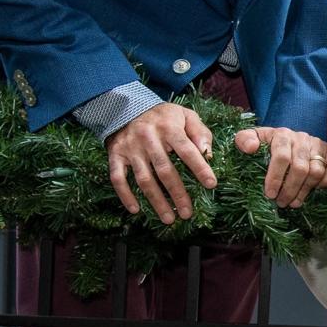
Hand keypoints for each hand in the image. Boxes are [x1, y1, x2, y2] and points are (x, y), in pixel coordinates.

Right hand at [106, 102, 216, 223]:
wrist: (126, 106)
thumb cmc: (163, 117)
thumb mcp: (185, 115)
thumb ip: (200, 132)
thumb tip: (209, 154)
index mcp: (168, 128)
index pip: (187, 150)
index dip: (200, 168)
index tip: (211, 184)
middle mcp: (148, 138)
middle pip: (165, 170)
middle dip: (178, 194)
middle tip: (187, 213)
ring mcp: (130, 148)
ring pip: (144, 179)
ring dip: (156, 201)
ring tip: (169, 219)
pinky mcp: (115, 155)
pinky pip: (118, 178)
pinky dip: (125, 195)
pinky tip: (136, 210)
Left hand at [234, 125, 326, 207]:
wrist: (290, 138)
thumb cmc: (269, 144)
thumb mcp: (253, 138)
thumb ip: (244, 139)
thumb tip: (250, 148)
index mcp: (282, 135)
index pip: (281, 157)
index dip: (276, 178)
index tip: (270, 194)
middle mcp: (301, 138)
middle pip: (300, 168)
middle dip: (290, 189)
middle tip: (282, 203)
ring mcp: (317, 145)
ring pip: (316, 171)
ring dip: (305, 190)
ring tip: (294, 202)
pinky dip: (325, 182)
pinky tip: (314, 191)